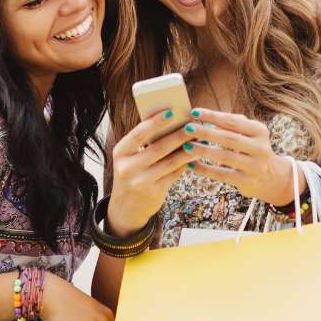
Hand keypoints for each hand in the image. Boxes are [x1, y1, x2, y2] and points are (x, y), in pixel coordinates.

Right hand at [105, 109, 196, 234]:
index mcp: (120, 152)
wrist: (125, 208)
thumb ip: (145, 143)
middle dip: (179, 134)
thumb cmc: (132, 174)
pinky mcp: (154, 192)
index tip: (172, 111)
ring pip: (170, 161)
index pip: (139, 133)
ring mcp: (141, 181)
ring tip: (200, 138)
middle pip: (159, 147)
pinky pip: (175, 173)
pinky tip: (196, 154)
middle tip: (194, 124)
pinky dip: (186, 162)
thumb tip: (173, 123)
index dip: (156, 122)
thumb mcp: (130, 158)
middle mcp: (128, 167)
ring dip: (188, 148)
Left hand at [181, 109, 301, 205]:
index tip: (194, 112)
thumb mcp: (249, 134)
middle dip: (206, 132)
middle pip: (229, 138)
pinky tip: (191, 165)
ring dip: (203, 150)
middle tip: (187, 128)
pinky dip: (205, 170)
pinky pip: (222, 175)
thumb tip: (204, 118)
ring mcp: (254, 166)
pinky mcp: (246, 182)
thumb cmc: (251, 149)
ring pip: (225, 157)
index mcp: (259, 131)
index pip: (233, 121)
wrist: (271, 178)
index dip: (212, 116)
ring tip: (186, 146)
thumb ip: (231, 125)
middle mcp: (260, 148)